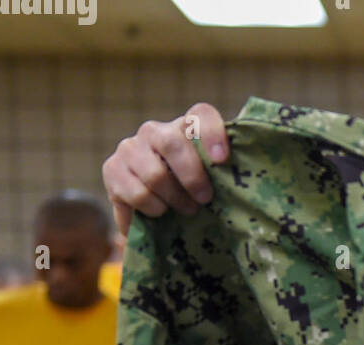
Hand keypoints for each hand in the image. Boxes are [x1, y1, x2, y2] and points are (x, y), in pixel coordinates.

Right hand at [101, 103, 229, 235]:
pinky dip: (154, 209)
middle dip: (192, 177)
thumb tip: (252, 185)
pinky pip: (138, 194)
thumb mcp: (211, 184)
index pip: (201, 115)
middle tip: (204, 200)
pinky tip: (160, 212)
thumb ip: (224, 177)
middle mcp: (155, 131)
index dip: (213, 133)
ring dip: (175, 200)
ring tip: (184, 209)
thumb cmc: (193, 194)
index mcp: (185, 128)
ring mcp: (130, 148)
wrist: (151, 209)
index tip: (223, 160)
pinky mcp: (112, 169)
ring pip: (155, 175)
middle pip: (173, 144)